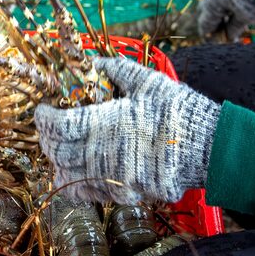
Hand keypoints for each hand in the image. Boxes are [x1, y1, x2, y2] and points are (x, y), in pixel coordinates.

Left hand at [34, 56, 221, 204]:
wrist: (211, 149)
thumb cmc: (180, 112)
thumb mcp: (148, 82)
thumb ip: (115, 70)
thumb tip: (92, 61)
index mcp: (105, 124)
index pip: (56, 126)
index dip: (43, 118)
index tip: (44, 109)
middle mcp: (102, 154)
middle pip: (55, 152)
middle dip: (47, 138)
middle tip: (51, 126)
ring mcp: (111, 178)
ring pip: (65, 177)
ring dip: (58, 161)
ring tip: (64, 147)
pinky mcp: (123, 194)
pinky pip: (86, 193)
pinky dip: (76, 181)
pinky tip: (82, 167)